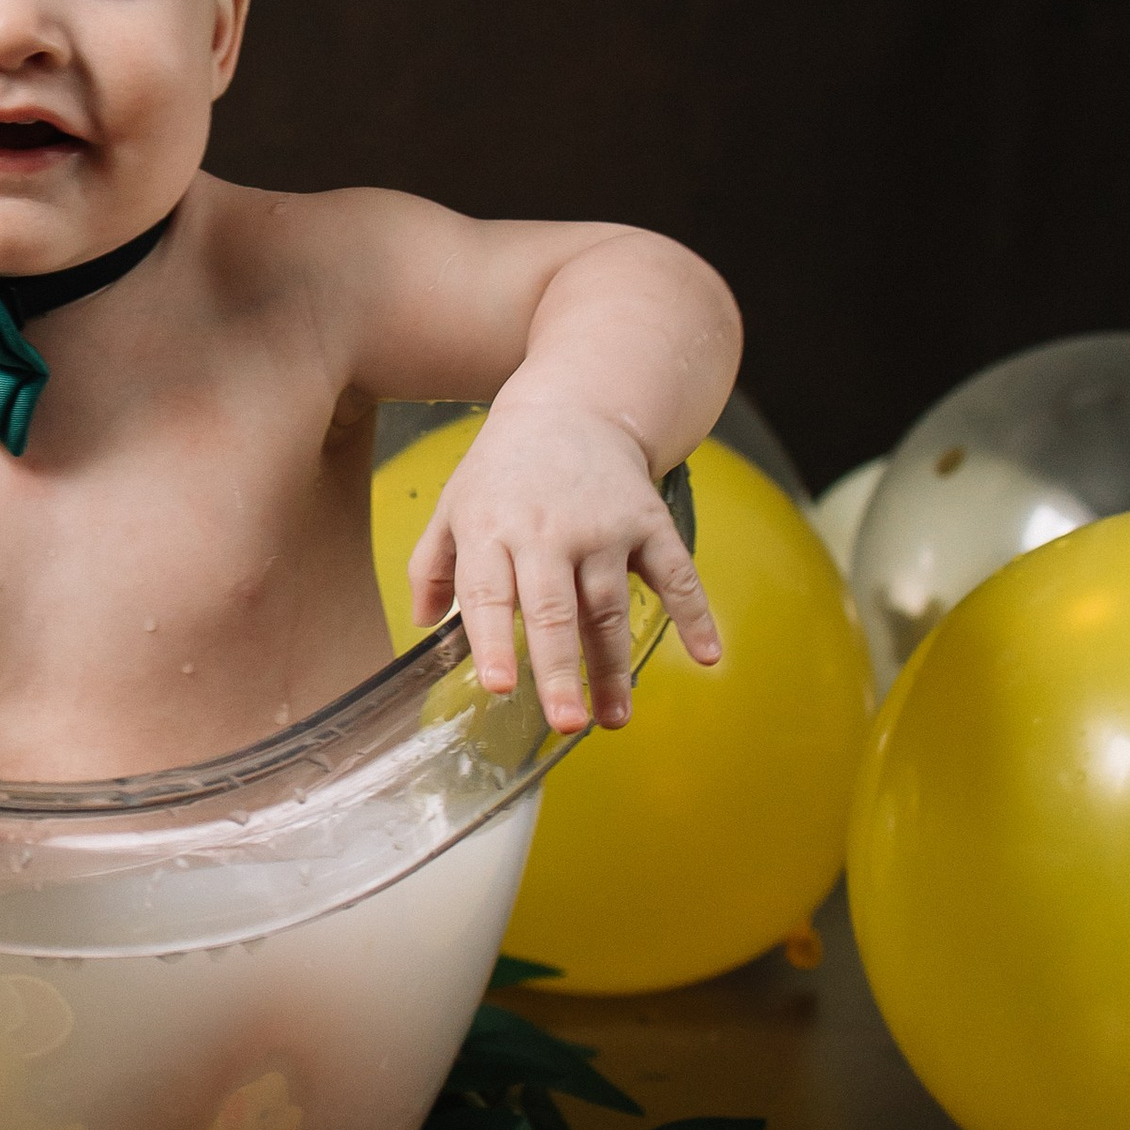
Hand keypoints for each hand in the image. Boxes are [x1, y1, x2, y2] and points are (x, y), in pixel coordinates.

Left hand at [405, 405, 721, 733]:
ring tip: (612, 719)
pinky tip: (707, 654)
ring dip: (613, 666)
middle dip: (559, 668)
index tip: (500, 686)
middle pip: (554, 608)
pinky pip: (675, 573)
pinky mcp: (648, 521)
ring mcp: (603, 526)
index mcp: (491, 529)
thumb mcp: (454, 505)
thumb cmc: (503, 470)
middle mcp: (547, 531)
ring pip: (608, 605)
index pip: (489, 593)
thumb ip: (431, 565)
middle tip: (564, 722)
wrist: (572, 407)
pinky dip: (695, 613)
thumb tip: (422, 624)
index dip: (494, 641)